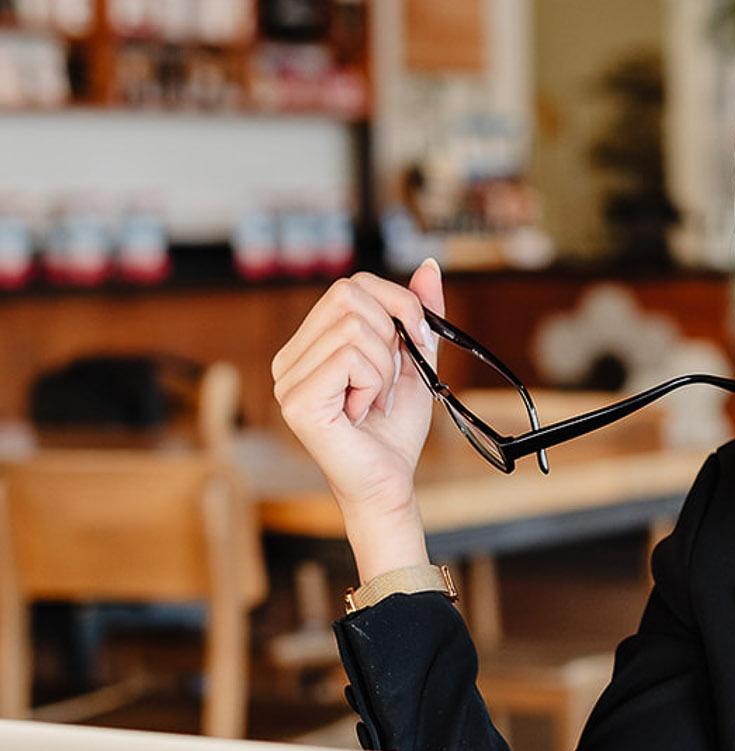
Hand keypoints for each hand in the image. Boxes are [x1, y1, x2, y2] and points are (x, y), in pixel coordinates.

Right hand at [271, 262, 442, 578]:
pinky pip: (349, 357)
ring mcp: (288, 381)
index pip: (351, 286)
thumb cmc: (394, 431)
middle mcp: (289, 360)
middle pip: (349, 296)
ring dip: (383, 367)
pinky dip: (373, 382)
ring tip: (376, 400)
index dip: (395, 304)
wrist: (389, 484)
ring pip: (353, 328)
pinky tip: (364, 410)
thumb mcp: (414, 360)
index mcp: (309, 346)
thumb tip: (429, 266)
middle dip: (390, 334)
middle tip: (391, 378)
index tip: (416, 341)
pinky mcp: (298, 401)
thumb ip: (415, 315)